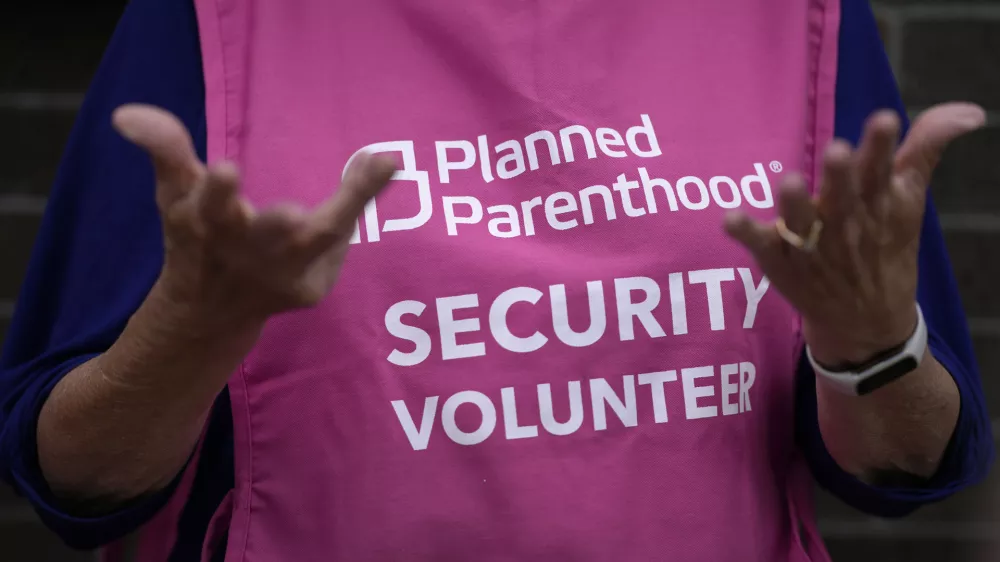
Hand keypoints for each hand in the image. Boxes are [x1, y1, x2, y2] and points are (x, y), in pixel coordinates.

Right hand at [112, 104, 395, 332]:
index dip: (214, 192)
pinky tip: (379, 170)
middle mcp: (246, 256)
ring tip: (381, 164)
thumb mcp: (174, 193)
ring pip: (322, 238)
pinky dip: (359, 204)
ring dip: (351, 202)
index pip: (206, 207)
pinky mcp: (310, 288)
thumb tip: (128, 115)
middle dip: (280, 224)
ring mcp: (283, 277)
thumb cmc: (195, 237)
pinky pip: (339, 244)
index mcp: (205, 227)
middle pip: (269, 238)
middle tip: (296, 210)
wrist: (211, 313)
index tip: (225, 170)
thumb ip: (163, 150)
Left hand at [724, 103, 985, 365]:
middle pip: (843, 197)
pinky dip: (746, 232)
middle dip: (841, 176)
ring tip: (791, 182)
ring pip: (802, 222)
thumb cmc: (882, 246)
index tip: (884, 120)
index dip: (882, 147)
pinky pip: (760, 245)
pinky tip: (729, 218)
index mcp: (877, 204)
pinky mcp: (780, 261)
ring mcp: (811, 244)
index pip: (883, 171)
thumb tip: (968, 111)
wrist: (865, 321)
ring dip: (796, 204)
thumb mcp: (908, 200)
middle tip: (837, 151)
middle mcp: (844, 223)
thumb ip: (925, 149)